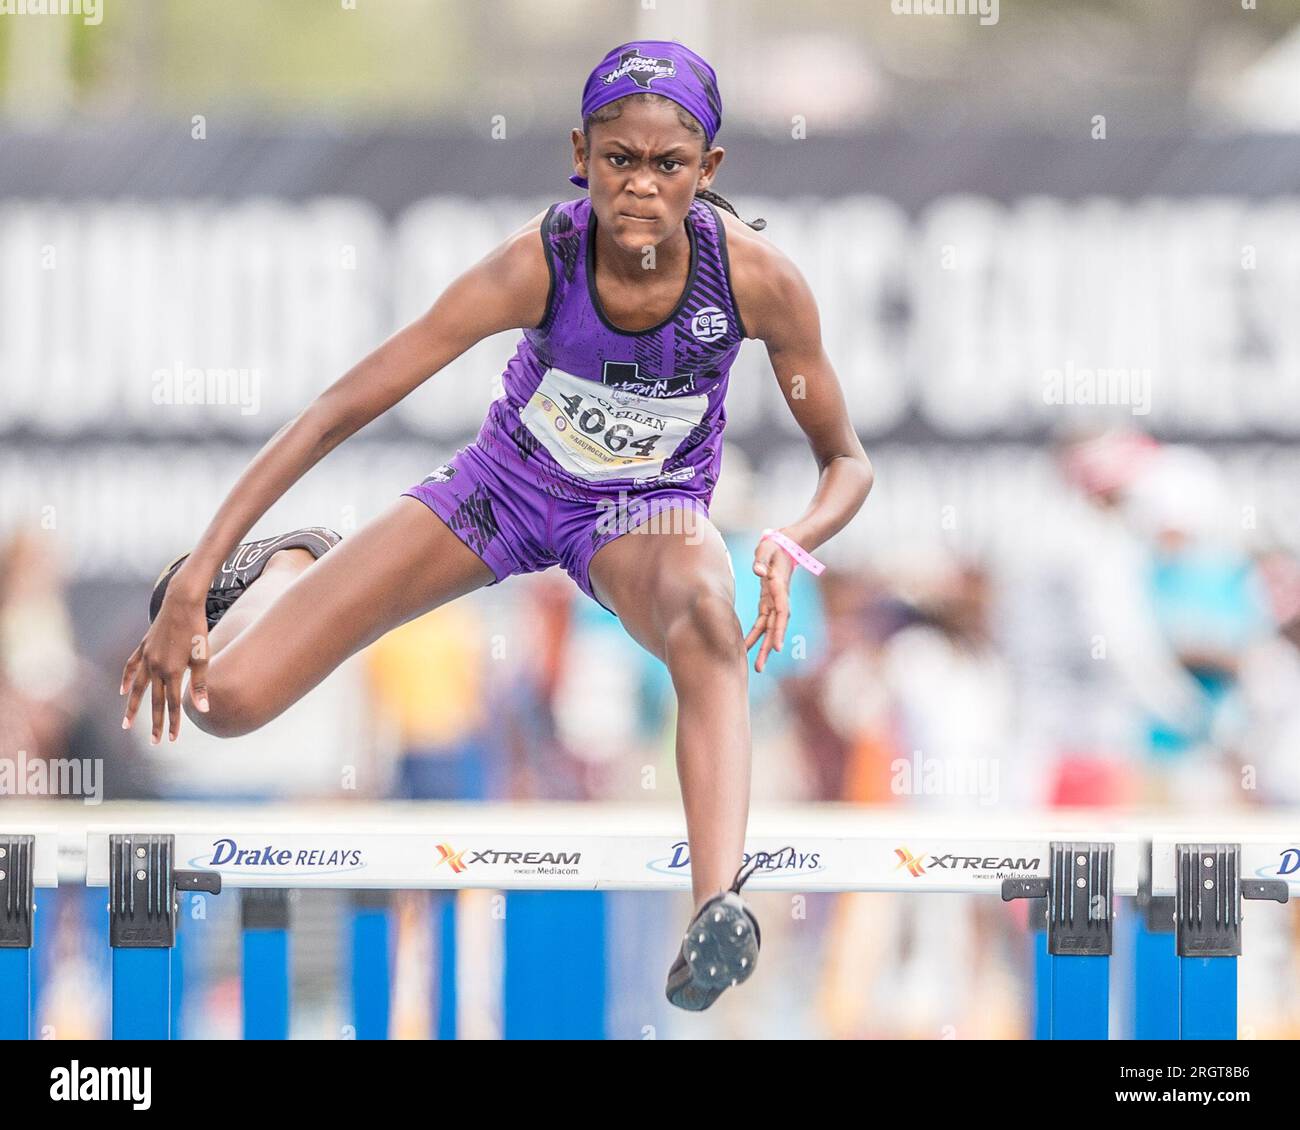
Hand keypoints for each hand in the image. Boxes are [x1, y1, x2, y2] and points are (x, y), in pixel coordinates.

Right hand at [120, 588, 210, 743]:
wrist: (182, 601)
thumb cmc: (197, 629)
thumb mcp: (203, 658)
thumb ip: (200, 685)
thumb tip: (203, 710)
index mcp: (171, 671)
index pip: (172, 704)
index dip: (172, 723)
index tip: (171, 739)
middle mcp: (155, 667)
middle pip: (154, 701)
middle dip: (154, 722)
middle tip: (154, 742)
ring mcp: (147, 656)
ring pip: (138, 687)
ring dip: (132, 707)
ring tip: (126, 723)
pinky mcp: (143, 646)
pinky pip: (131, 666)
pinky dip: (127, 679)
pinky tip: (123, 690)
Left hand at [744, 532, 796, 672]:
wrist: (784, 545)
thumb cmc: (775, 545)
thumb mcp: (767, 548)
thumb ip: (762, 559)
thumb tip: (758, 572)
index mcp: (780, 589)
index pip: (781, 613)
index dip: (778, 631)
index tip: (776, 648)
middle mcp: (779, 599)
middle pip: (775, 627)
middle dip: (767, 648)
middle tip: (759, 667)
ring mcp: (774, 602)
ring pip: (768, 629)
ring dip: (761, 647)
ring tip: (756, 667)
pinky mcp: (767, 602)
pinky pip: (761, 622)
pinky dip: (755, 635)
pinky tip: (746, 647)